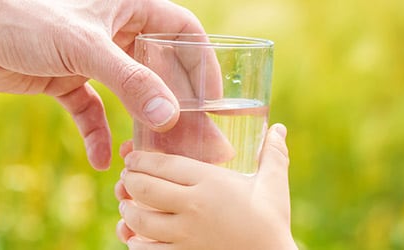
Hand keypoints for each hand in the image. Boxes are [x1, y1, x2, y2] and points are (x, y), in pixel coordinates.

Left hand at [0, 0, 209, 169]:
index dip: (201, 64)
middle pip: (158, 70)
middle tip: (192, 143)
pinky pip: (90, 111)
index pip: (182, 33)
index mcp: (128, 8)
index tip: (213, 100)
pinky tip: (102, 159)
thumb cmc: (26, 19)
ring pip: (127, 95)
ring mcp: (90, 59)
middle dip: (173, 106)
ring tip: (154, 157)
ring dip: (139, 126)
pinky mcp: (65, 80)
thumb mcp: (86, 47)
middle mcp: (114, 32)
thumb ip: (130, 80)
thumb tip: (170, 117)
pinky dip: (96, 134)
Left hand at [115, 124, 296, 249]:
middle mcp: (194, 207)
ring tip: (126, 206)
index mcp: (211, 183)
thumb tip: (278, 128)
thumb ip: (273, 156)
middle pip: (144, 188)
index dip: (141, 159)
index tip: (132, 158)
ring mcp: (185, 235)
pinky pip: (144, 248)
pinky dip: (134, 241)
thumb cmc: (272, 225)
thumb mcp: (274, 187)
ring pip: (139, 219)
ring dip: (127, 210)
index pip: (164, 164)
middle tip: (126, 178)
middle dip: (129, 181)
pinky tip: (134, 236)